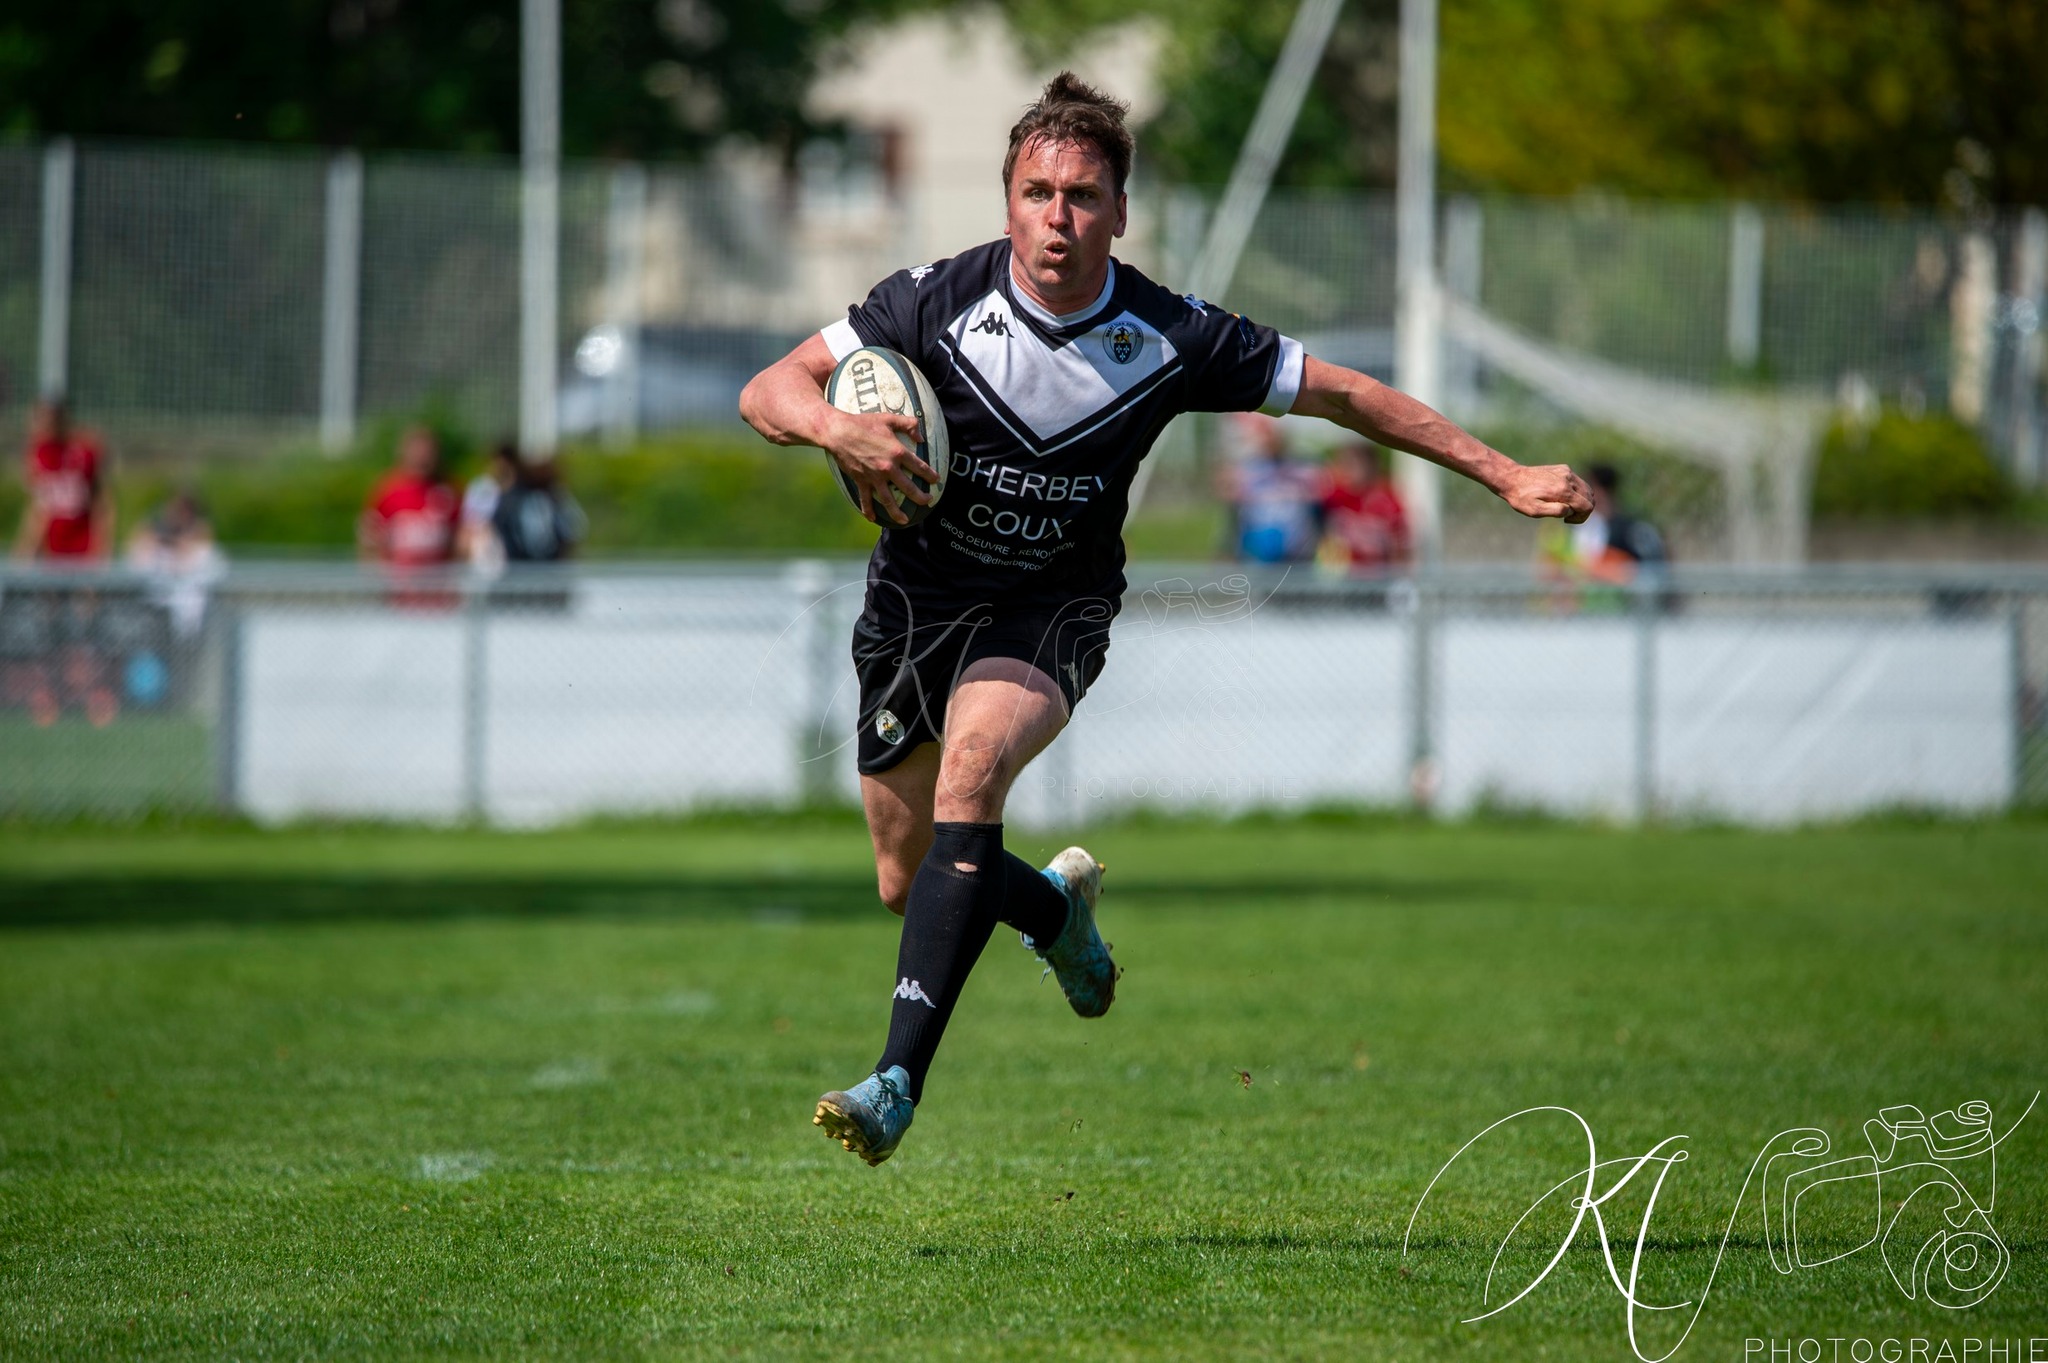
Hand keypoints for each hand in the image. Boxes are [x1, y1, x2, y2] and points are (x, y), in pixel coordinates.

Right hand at [824, 410, 936, 525]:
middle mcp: (888, 468)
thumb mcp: (889, 418)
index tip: (936, 480)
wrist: (839, 432)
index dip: (930, 475)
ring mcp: (874, 477)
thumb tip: (921, 437)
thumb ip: (908, 424)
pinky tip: (872, 519)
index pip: (919, 467)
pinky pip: (866, 499)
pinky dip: (868, 510)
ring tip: (905, 521)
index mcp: (897, 452)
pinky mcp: (860, 481)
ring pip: (888, 500)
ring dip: (897, 512)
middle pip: (908, 488)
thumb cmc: (864, 423)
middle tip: (928, 501)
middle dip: (921, 497)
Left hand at [1498, 463, 1592, 522]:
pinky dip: (1576, 491)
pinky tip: (1561, 496)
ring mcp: (1567, 472)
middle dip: (1583, 510)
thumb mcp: (1535, 511)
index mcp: (1563, 491)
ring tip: (1565, 506)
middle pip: (1590, 498)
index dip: (1581, 517)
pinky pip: (1578, 482)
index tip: (1567, 519)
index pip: (1587, 506)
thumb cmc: (1522, 498)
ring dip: (1581, 500)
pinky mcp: (1564, 469)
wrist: (1512, 479)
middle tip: (1567, 515)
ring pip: (1586, 489)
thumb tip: (1570, 510)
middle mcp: (1568, 479)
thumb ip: (1555, 511)